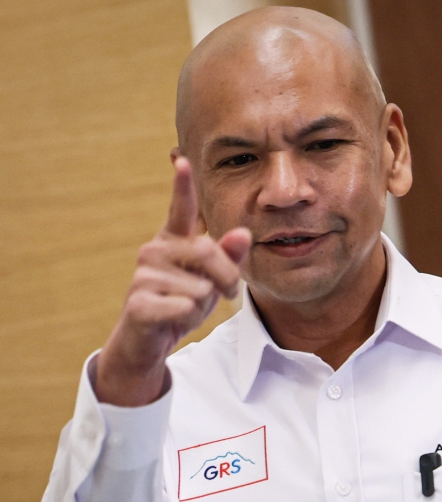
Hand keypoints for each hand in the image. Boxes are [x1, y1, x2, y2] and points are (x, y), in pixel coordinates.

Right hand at [94, 157, 251, 405]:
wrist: (148, 341)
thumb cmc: (181, 304)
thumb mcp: (212, 282)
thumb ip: (228, 258)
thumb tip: (243, 233)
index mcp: (172, 241)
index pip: (179, 209)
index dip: (182, 186)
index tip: (183, 160)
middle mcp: (154, 250)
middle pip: (208, 251)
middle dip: (228, 278)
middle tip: (228, 295)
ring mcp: (143, 275)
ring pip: (201, 287)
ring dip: (204, 305)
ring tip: (185, 309)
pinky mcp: (138, 301)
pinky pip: (185, 307)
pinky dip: (188, 319)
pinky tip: (172, 319)